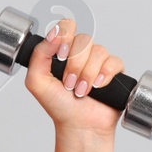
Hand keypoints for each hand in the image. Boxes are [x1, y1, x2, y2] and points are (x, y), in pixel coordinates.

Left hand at [23, 16, 124, 136]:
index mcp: (62, 51)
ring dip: (88, 74)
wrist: (79, 125)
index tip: (60, 56)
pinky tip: (97, 88)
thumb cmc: (59, 106)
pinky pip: (114, 62)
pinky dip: (104, 75)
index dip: (65, 37)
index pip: (67, 26)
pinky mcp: (114, 71)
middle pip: (83, 40)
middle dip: (75, 64)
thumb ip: (38, 54)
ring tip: (81, 91)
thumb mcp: (36, 81)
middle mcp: (81, 54)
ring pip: (99, 51)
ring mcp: (98, 62)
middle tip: (69, 84)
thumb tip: (53, 33)